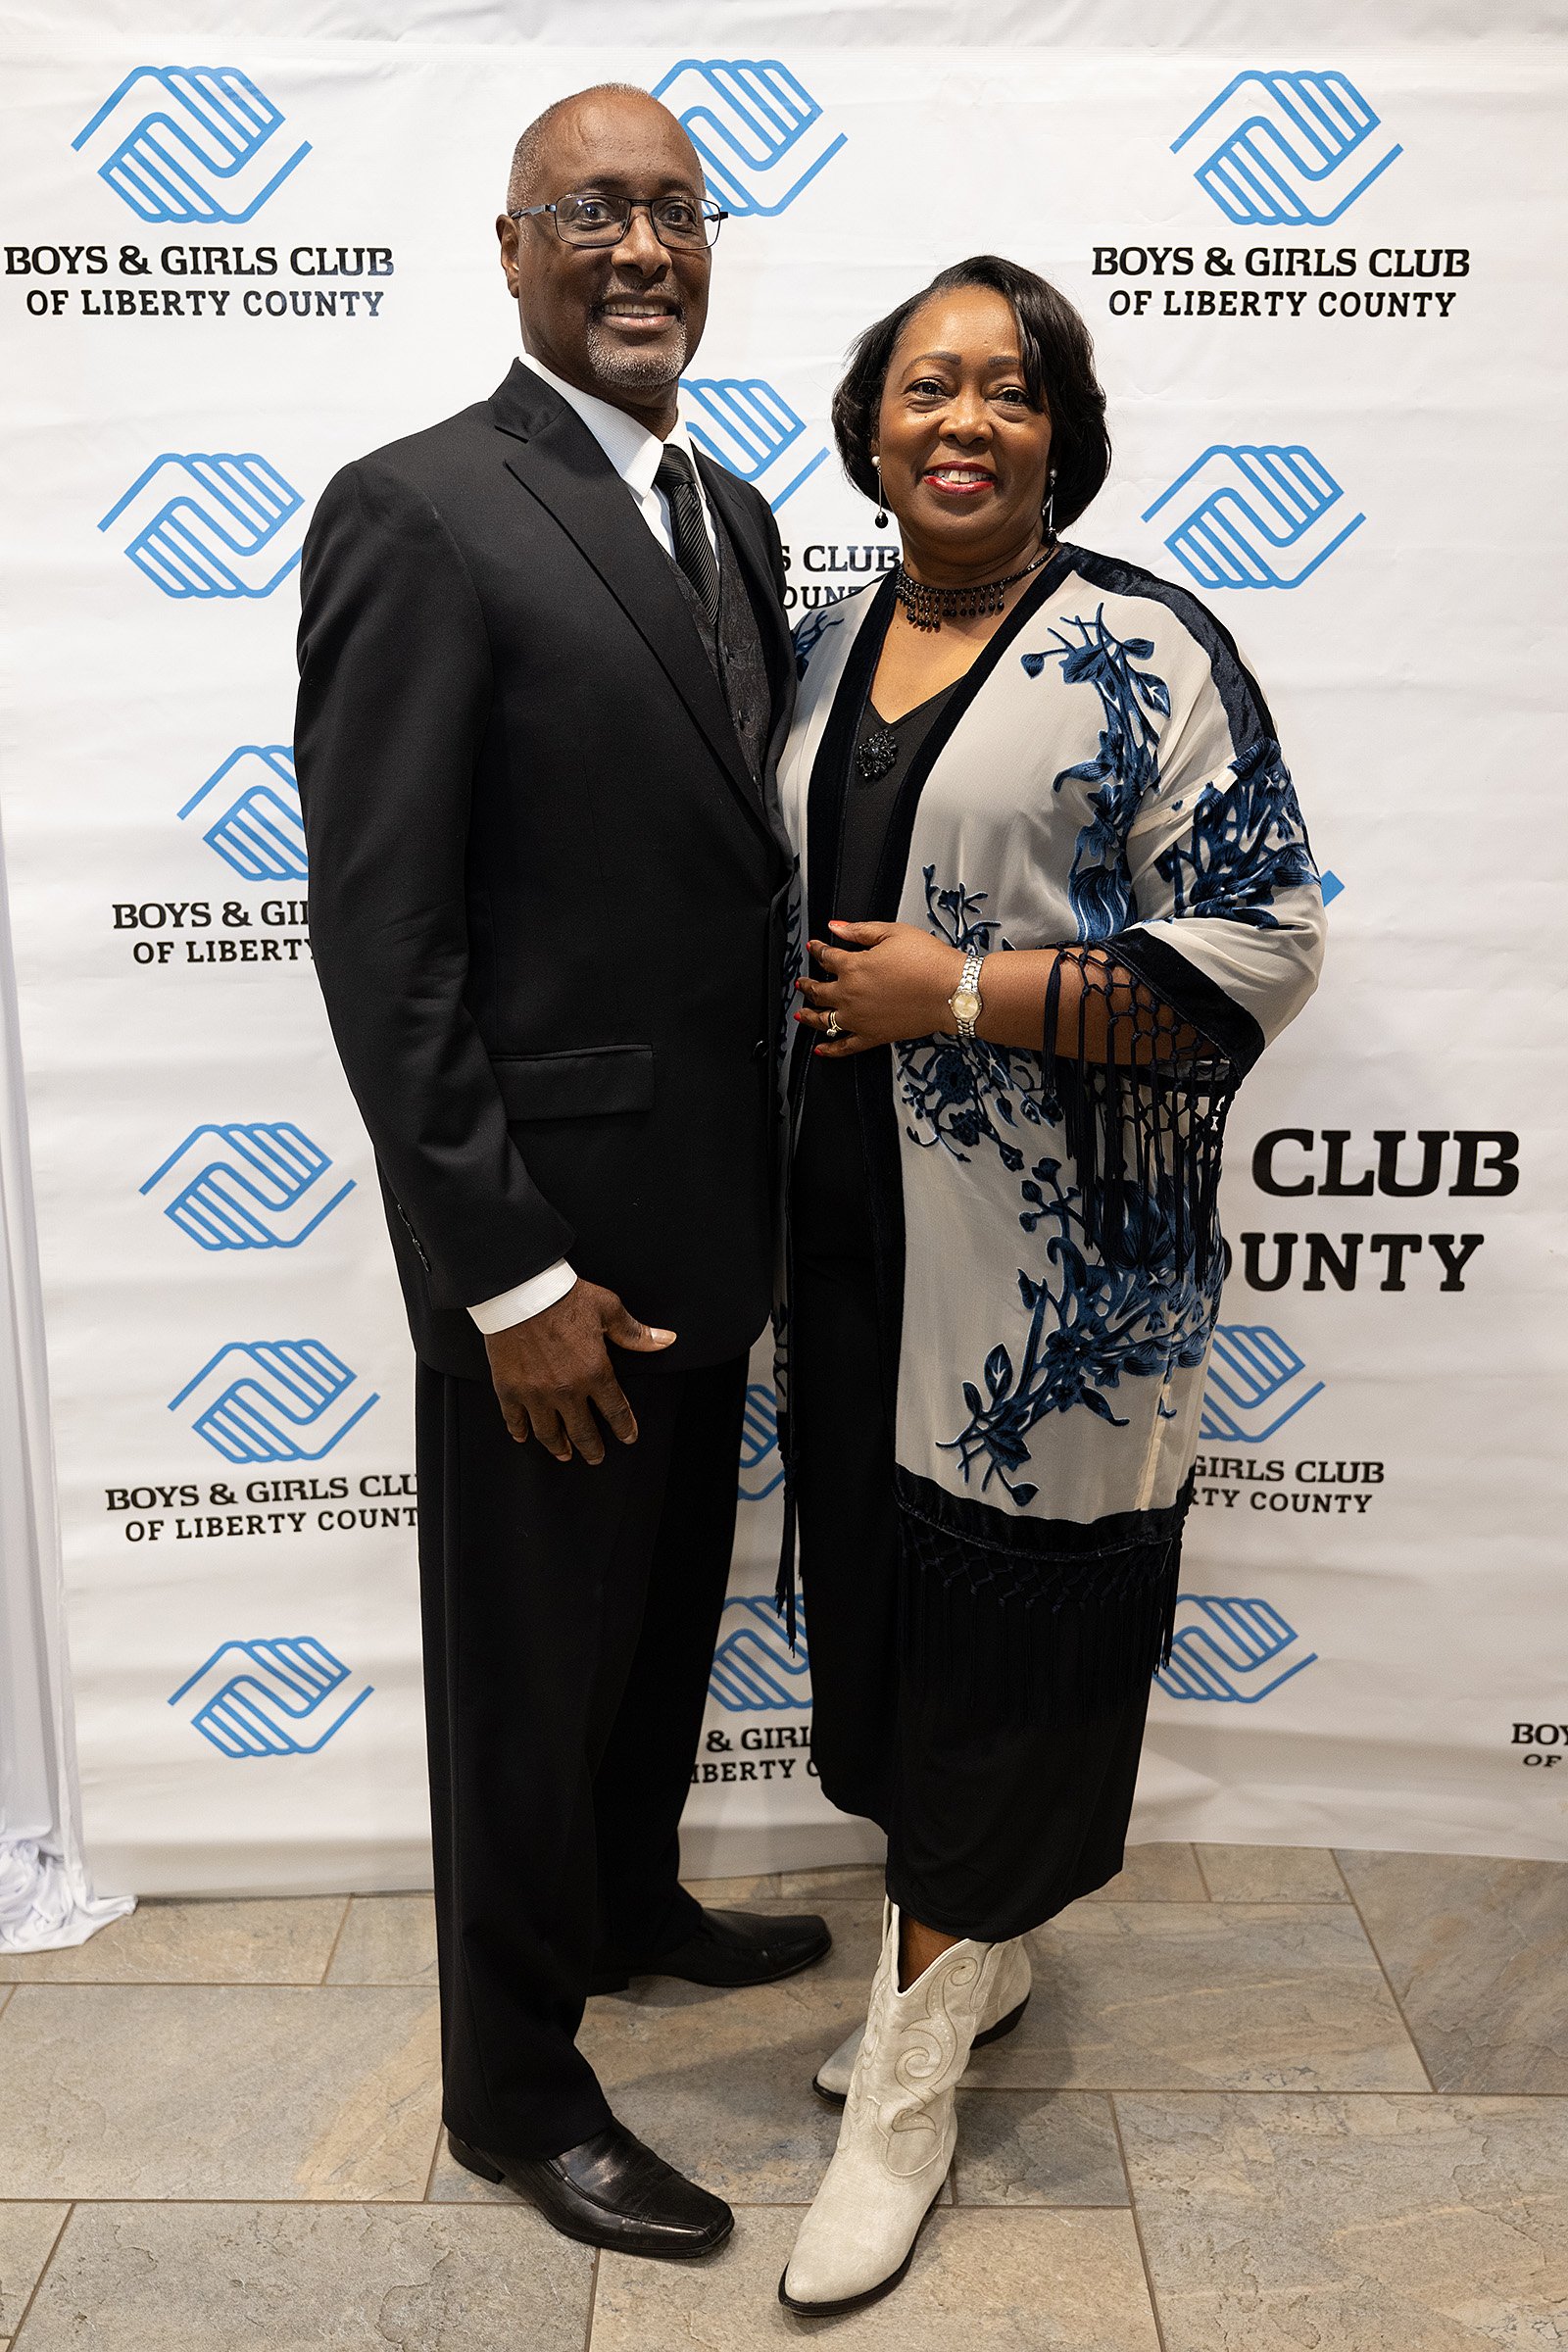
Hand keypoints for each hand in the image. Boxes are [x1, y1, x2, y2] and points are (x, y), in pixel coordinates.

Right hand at [484, 1279, 674, 1462]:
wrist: (521, 1291)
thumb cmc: (565, 1297)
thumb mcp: (608, 1309)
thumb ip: (635, 1333)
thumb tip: (666, 1340)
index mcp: (595, 1372)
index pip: (616, 1411)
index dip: (625, 1427)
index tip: (628, 1437)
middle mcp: (566, 1391)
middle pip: (583, 1431)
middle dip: (593, 1448)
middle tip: (596, 1457)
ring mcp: (535, 1393)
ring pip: (549, 1433)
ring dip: (558, 1447)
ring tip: (564, 1454)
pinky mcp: (509, 1389)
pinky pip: (514, 1419)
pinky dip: (520, 1430)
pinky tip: (523, 1436)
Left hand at [796, 920, 965, 1056]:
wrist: (952, 991)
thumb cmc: (929, 962)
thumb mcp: (893, 933)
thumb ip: (859, 931)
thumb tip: (836, 927)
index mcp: (852, 967)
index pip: (826, 957)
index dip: (817, 950)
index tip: (814, 947)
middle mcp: (849, 995)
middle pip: (818, 990)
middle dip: (807, 984)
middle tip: (802, 982)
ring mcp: (859, 1018)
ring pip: (824, 1019)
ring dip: (808, 1015)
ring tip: (801, 1013)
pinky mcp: (873, 1036)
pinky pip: (845, 1046)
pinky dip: (830, 1049)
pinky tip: (820, 1049)